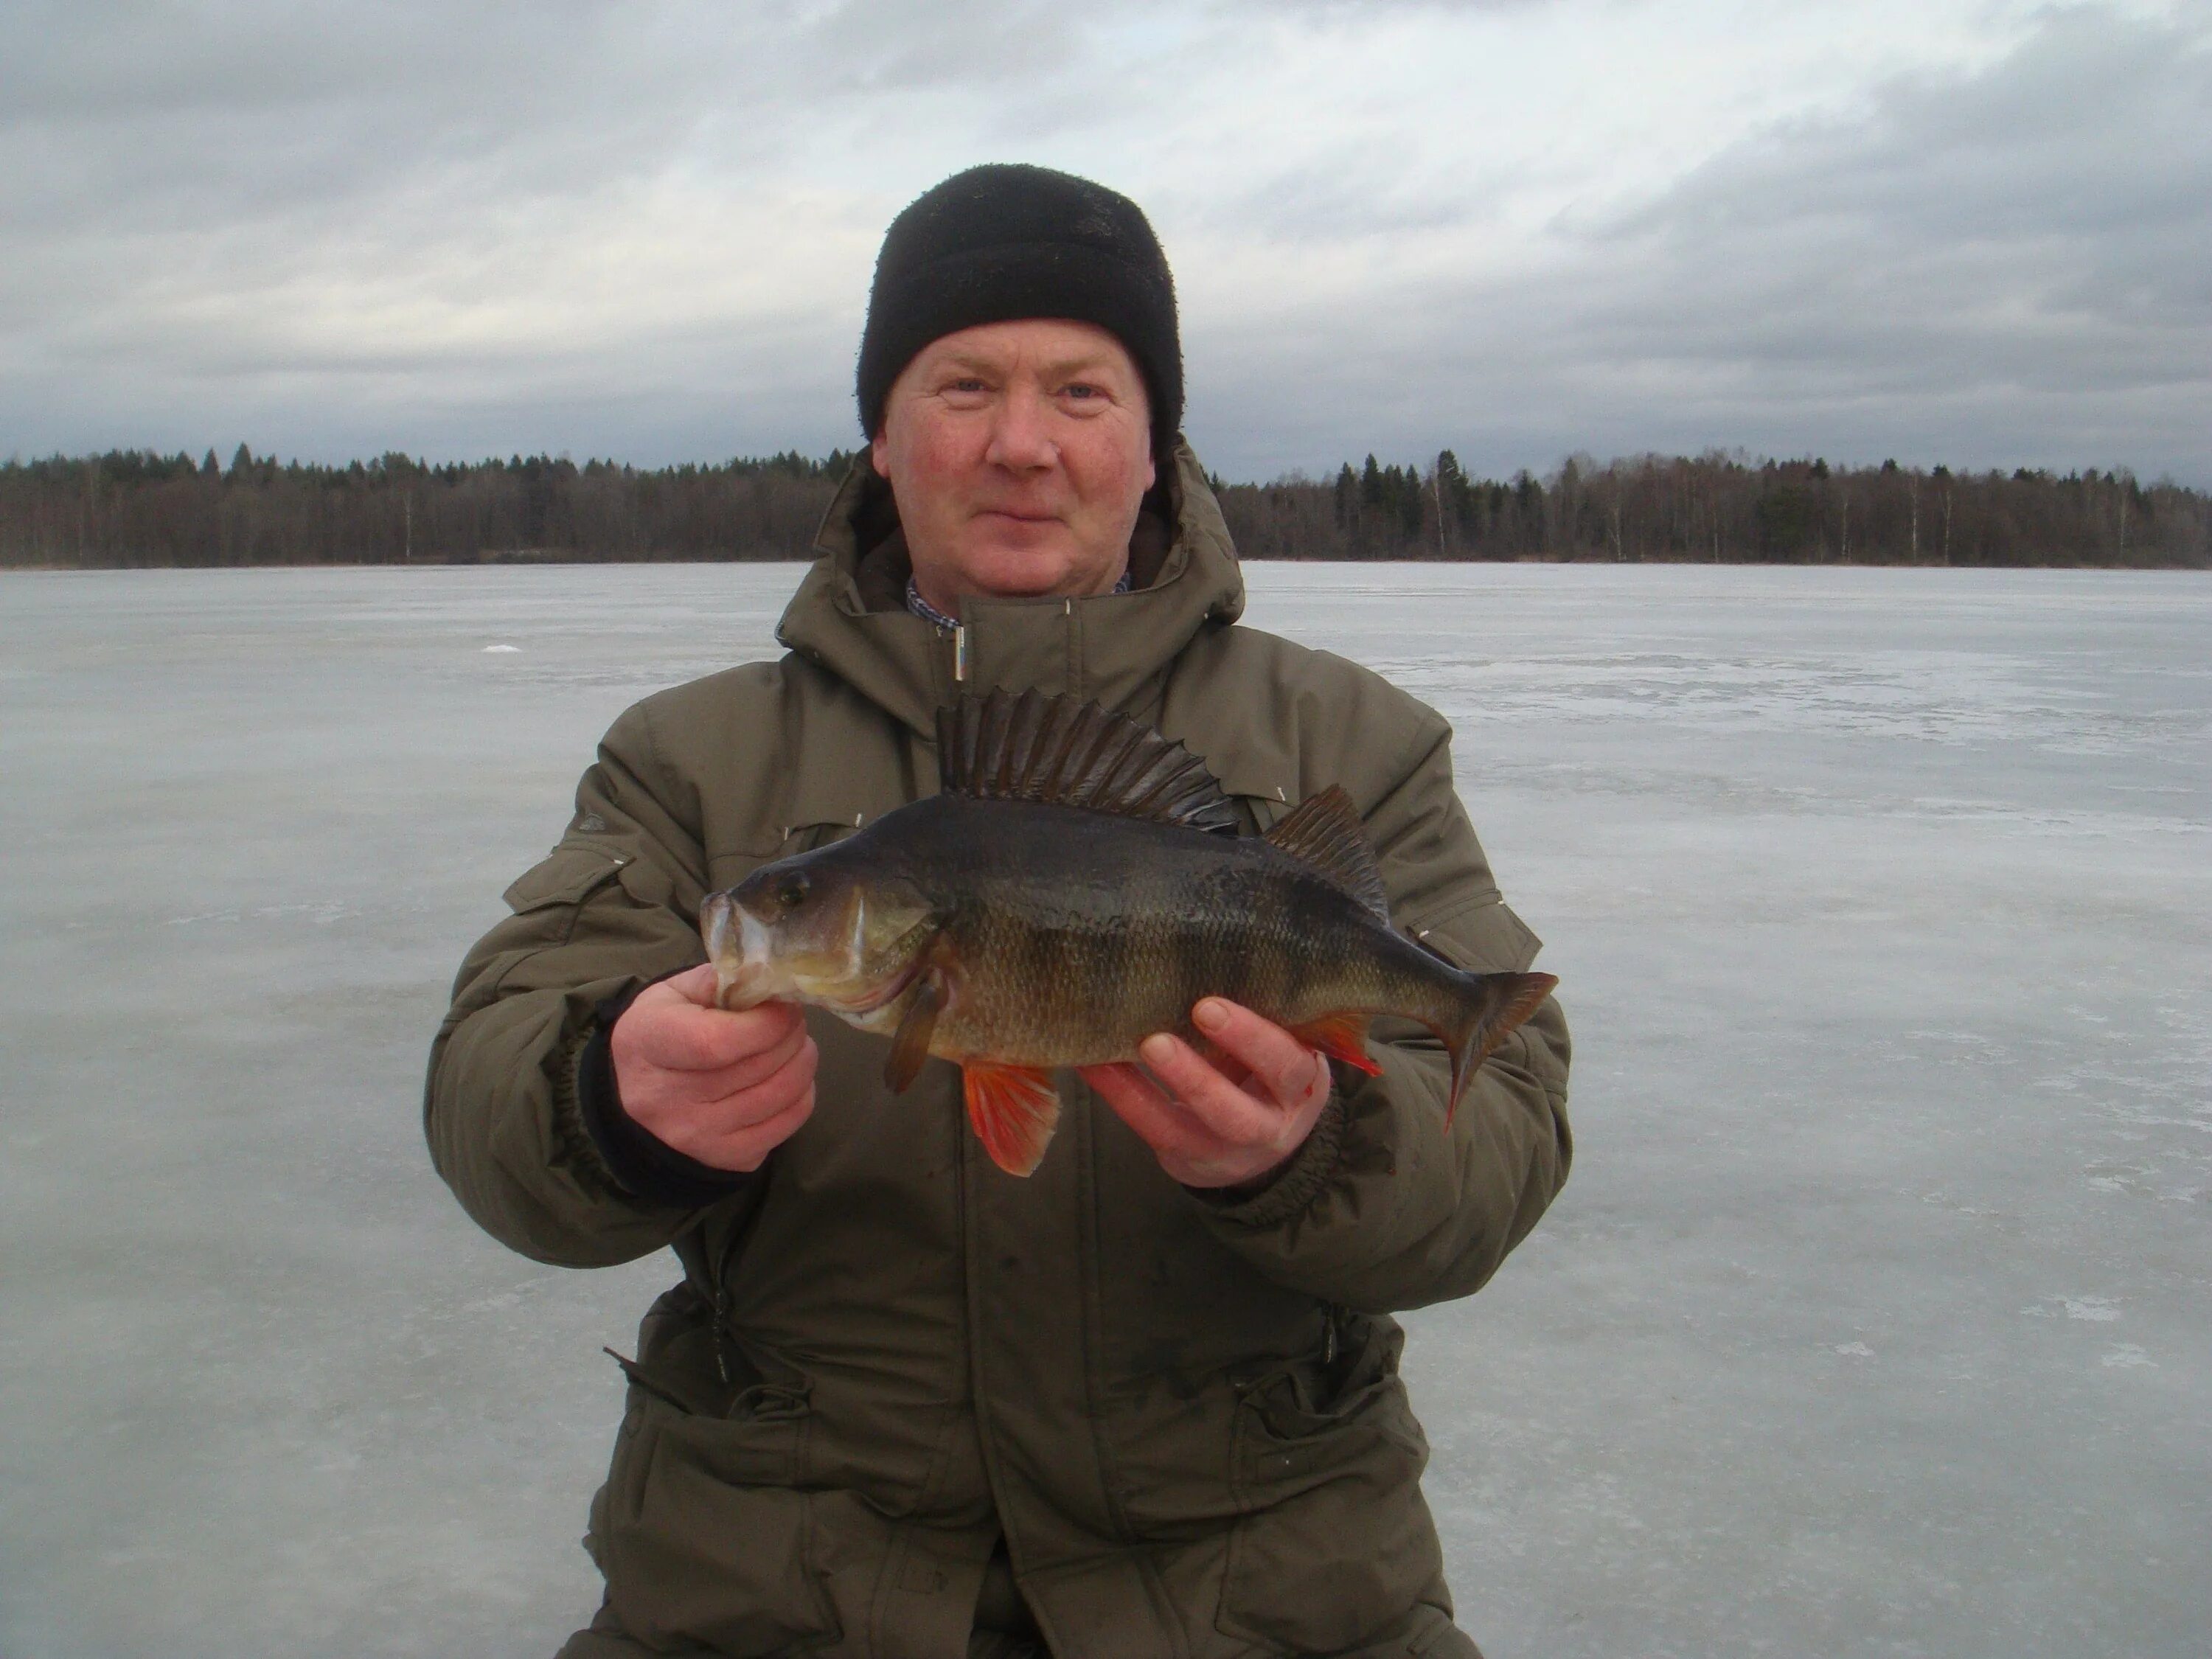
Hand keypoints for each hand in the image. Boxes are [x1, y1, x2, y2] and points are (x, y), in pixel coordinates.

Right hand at [610, 964, 817, 1171]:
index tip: (784, 1005)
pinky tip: (790, 1077)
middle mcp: (666, 1100)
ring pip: (779, 1096)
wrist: (636, 1095)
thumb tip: (768, 980)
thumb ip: (718, 980)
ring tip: (796, 1044)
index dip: (766, 1023)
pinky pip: (787, 1125)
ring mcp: (696, 1136)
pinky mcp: (725, 1159)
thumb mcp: (672, 994)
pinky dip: (801, 1095)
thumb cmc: (660, 1034)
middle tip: (794, 1020)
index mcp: (647, 1045)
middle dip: (791, 1035)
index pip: (717, 1043)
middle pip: (756, 1068)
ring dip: (802, 1062)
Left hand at [1079, 997, 1332, 1189]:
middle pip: (1238, 1113)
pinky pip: (1152, 1128)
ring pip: (1190, 1128)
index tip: (1207, 1007)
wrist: (1264, 1142)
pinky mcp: (1187, 1158)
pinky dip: (1121, 1093)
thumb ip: (1257, 1016)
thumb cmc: (1267, 1071)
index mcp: (1299, 1087)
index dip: (1251, 1039)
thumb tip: (1201, 955)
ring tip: (1119, 1050)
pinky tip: (1096, 1064)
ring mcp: (1226, 1151)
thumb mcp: (1279, 1047)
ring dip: (1150, 1088)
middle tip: (1157, 1040)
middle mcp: (1268, 1126)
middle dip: (1197, 1077)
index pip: (1286, 1066)